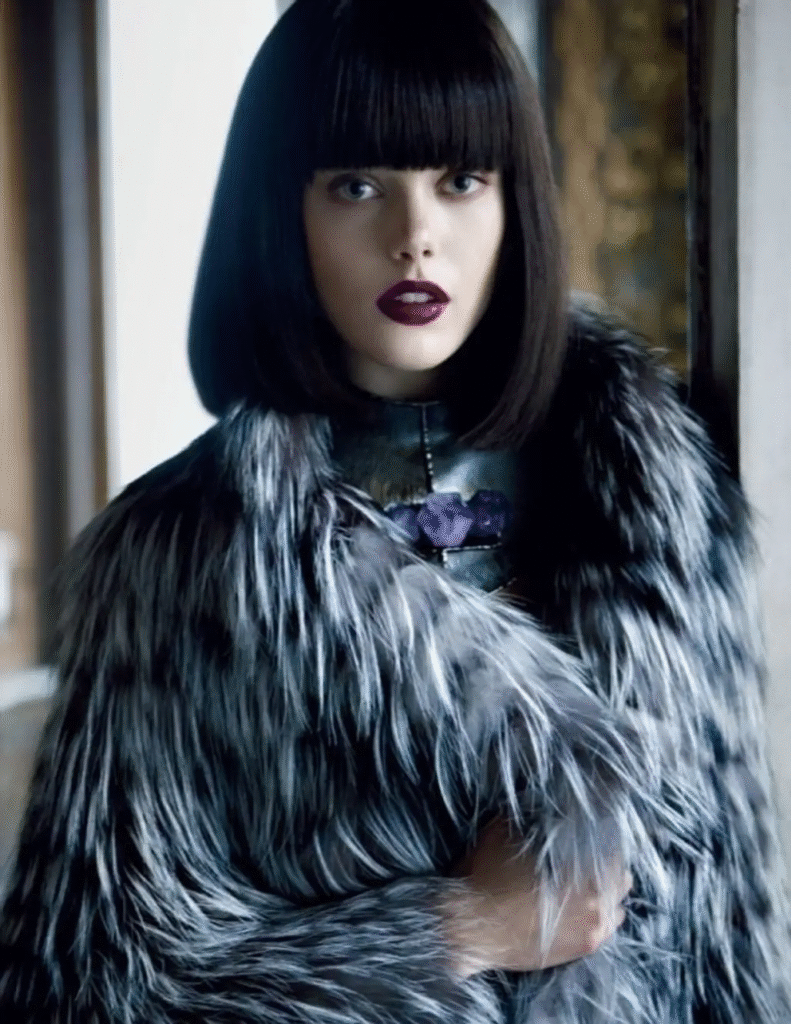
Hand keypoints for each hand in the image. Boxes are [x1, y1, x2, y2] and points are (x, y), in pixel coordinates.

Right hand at [443, 818, 631, 976]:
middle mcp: (597, 894)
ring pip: (618, 907)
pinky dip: (598, 920)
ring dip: (607, 898)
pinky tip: (580, 913)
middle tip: (592, 864)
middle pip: (623, 878)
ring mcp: (594, 925)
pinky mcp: (584, 947)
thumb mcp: (502, 832)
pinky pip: (606, 930)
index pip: (614, 845)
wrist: (474, 926)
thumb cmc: (487, 878)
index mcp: (581, 861)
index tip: (596, 836)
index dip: (606, 838)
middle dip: (610, 870)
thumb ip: (527, 817)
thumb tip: (537, 802)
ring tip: (586, 892)